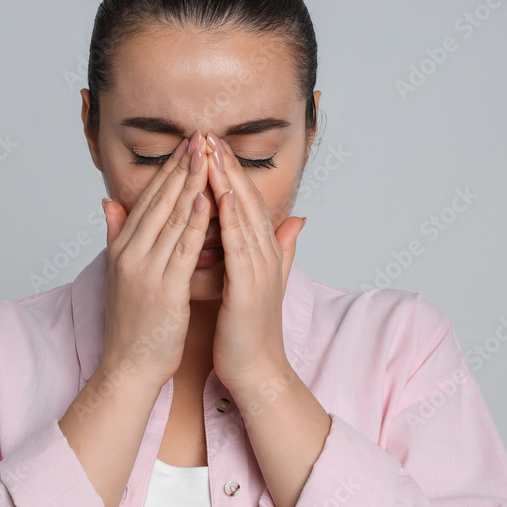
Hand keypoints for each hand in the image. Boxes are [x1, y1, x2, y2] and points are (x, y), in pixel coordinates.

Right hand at [100, 131, 211, 388]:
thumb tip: (108, 204)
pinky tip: (207, 199)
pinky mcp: (163, 290)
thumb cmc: (132, 325)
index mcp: (122, 249)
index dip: (167, 170)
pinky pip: (183, 249)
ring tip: (207, 155)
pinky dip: (195, 222)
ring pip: (171, 219)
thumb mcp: (119, 275)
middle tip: (199, 137)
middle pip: (158, 202)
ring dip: (191, 184)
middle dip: (181, 167)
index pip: (146, 200)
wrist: (128, 368)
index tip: (185, 145)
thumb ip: (117, 237)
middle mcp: (130, 254)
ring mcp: (145, 271)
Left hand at [202, 131, 305, 390]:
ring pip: (244, 216)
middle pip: (248, 200)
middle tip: (210, 134)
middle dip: (229, 166)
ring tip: (213, 151)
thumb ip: (278, 251)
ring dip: (229, 181)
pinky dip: (233, 219)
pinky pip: (240, 247)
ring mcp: (259, 270)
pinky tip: (224, 195)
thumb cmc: (249, 332)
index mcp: (262, 254)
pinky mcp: (250, 287)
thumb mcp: (261, 283)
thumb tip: (296, 221)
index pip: (248, 203)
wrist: (257, 372)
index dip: (233, 172)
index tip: (214, 145)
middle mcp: (265, 256)